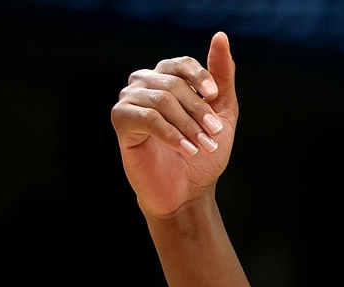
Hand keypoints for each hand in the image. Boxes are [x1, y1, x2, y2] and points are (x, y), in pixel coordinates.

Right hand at [112, 32, 237, 218]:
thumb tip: (221, 37)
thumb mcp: (223, 114)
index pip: (181, 63)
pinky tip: (187, 150)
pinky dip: (171, 134)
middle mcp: (144, 84)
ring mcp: (130, 101)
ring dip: (188, 125)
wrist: (187, 192)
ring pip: (161, 100)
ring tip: (203, 146)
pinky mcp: (121, 122)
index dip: (199, 77)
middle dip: (198, 111)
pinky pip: (147, 118)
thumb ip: (222, 78)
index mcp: (167, 78)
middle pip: (173, 84)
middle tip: (215, 134)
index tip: (214, 98)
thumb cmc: (204, 154)